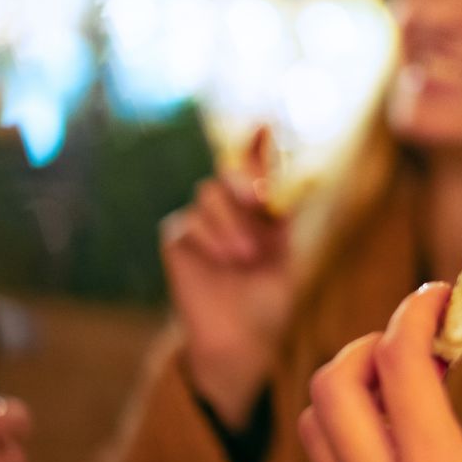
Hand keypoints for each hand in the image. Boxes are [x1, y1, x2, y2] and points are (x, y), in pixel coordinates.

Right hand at [161, 127, 295, 426]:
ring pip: (208, 195)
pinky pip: (189, 222)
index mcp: (260, 208)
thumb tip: (283, 182)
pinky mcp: (177, 236)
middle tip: (260, 201)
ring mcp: (200, 220)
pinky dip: (209, 239)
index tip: (266, 123)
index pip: (257, 166)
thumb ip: (279, 218)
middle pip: (228, 174)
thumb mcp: (284, 256)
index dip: (258, 144)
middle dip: (244, 181)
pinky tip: (223, 261)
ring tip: (245, 257)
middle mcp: (229, 207)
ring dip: (230, 223)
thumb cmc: (268, 300)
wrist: (240, 337)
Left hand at [297, 284, 461, 461]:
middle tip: (418, 339)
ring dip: (353, 389)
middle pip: (332, 384)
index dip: (419, 312)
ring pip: (316, 426)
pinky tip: (402, 436)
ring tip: (408, 385)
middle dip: (372, 343)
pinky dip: (353, 435)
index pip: (398, 362)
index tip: (443, 294)